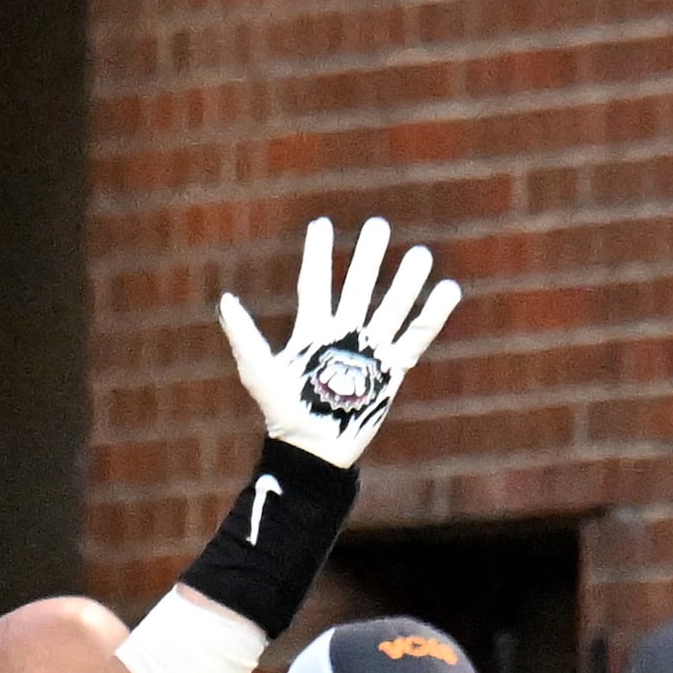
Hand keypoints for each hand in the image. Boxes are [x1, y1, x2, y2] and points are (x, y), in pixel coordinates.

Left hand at [216, 216, 462, 468]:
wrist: (314, 449)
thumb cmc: (283, 413)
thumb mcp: (259, 371)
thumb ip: (244, 335)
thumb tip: (225, 300)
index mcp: (312, 330)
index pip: (315, 283)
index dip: (318, 254)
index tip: (321, 224)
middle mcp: (341, 335)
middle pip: (358, 287)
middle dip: (368, 258)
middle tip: (379, 225)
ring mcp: (368, 351)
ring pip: (390, 307)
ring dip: (405, 281)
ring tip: (420, 254)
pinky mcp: (391, 370)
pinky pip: (415, 337)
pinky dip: (432, 315)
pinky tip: (447, 289)